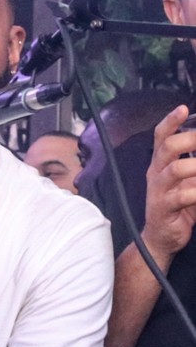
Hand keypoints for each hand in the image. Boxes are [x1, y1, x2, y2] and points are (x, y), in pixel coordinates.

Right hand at [141, 105, 195, 264]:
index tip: (183, 108)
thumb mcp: (189, 181)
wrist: (161, 239)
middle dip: (190, 138)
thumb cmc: (179, 207)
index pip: (161, 136)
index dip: (171, 121)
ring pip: (175, 169)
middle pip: (167, 147)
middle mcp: (156, 173)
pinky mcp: (164, 208)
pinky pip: (182, 196)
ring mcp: (158, 190)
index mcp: (160, 163)